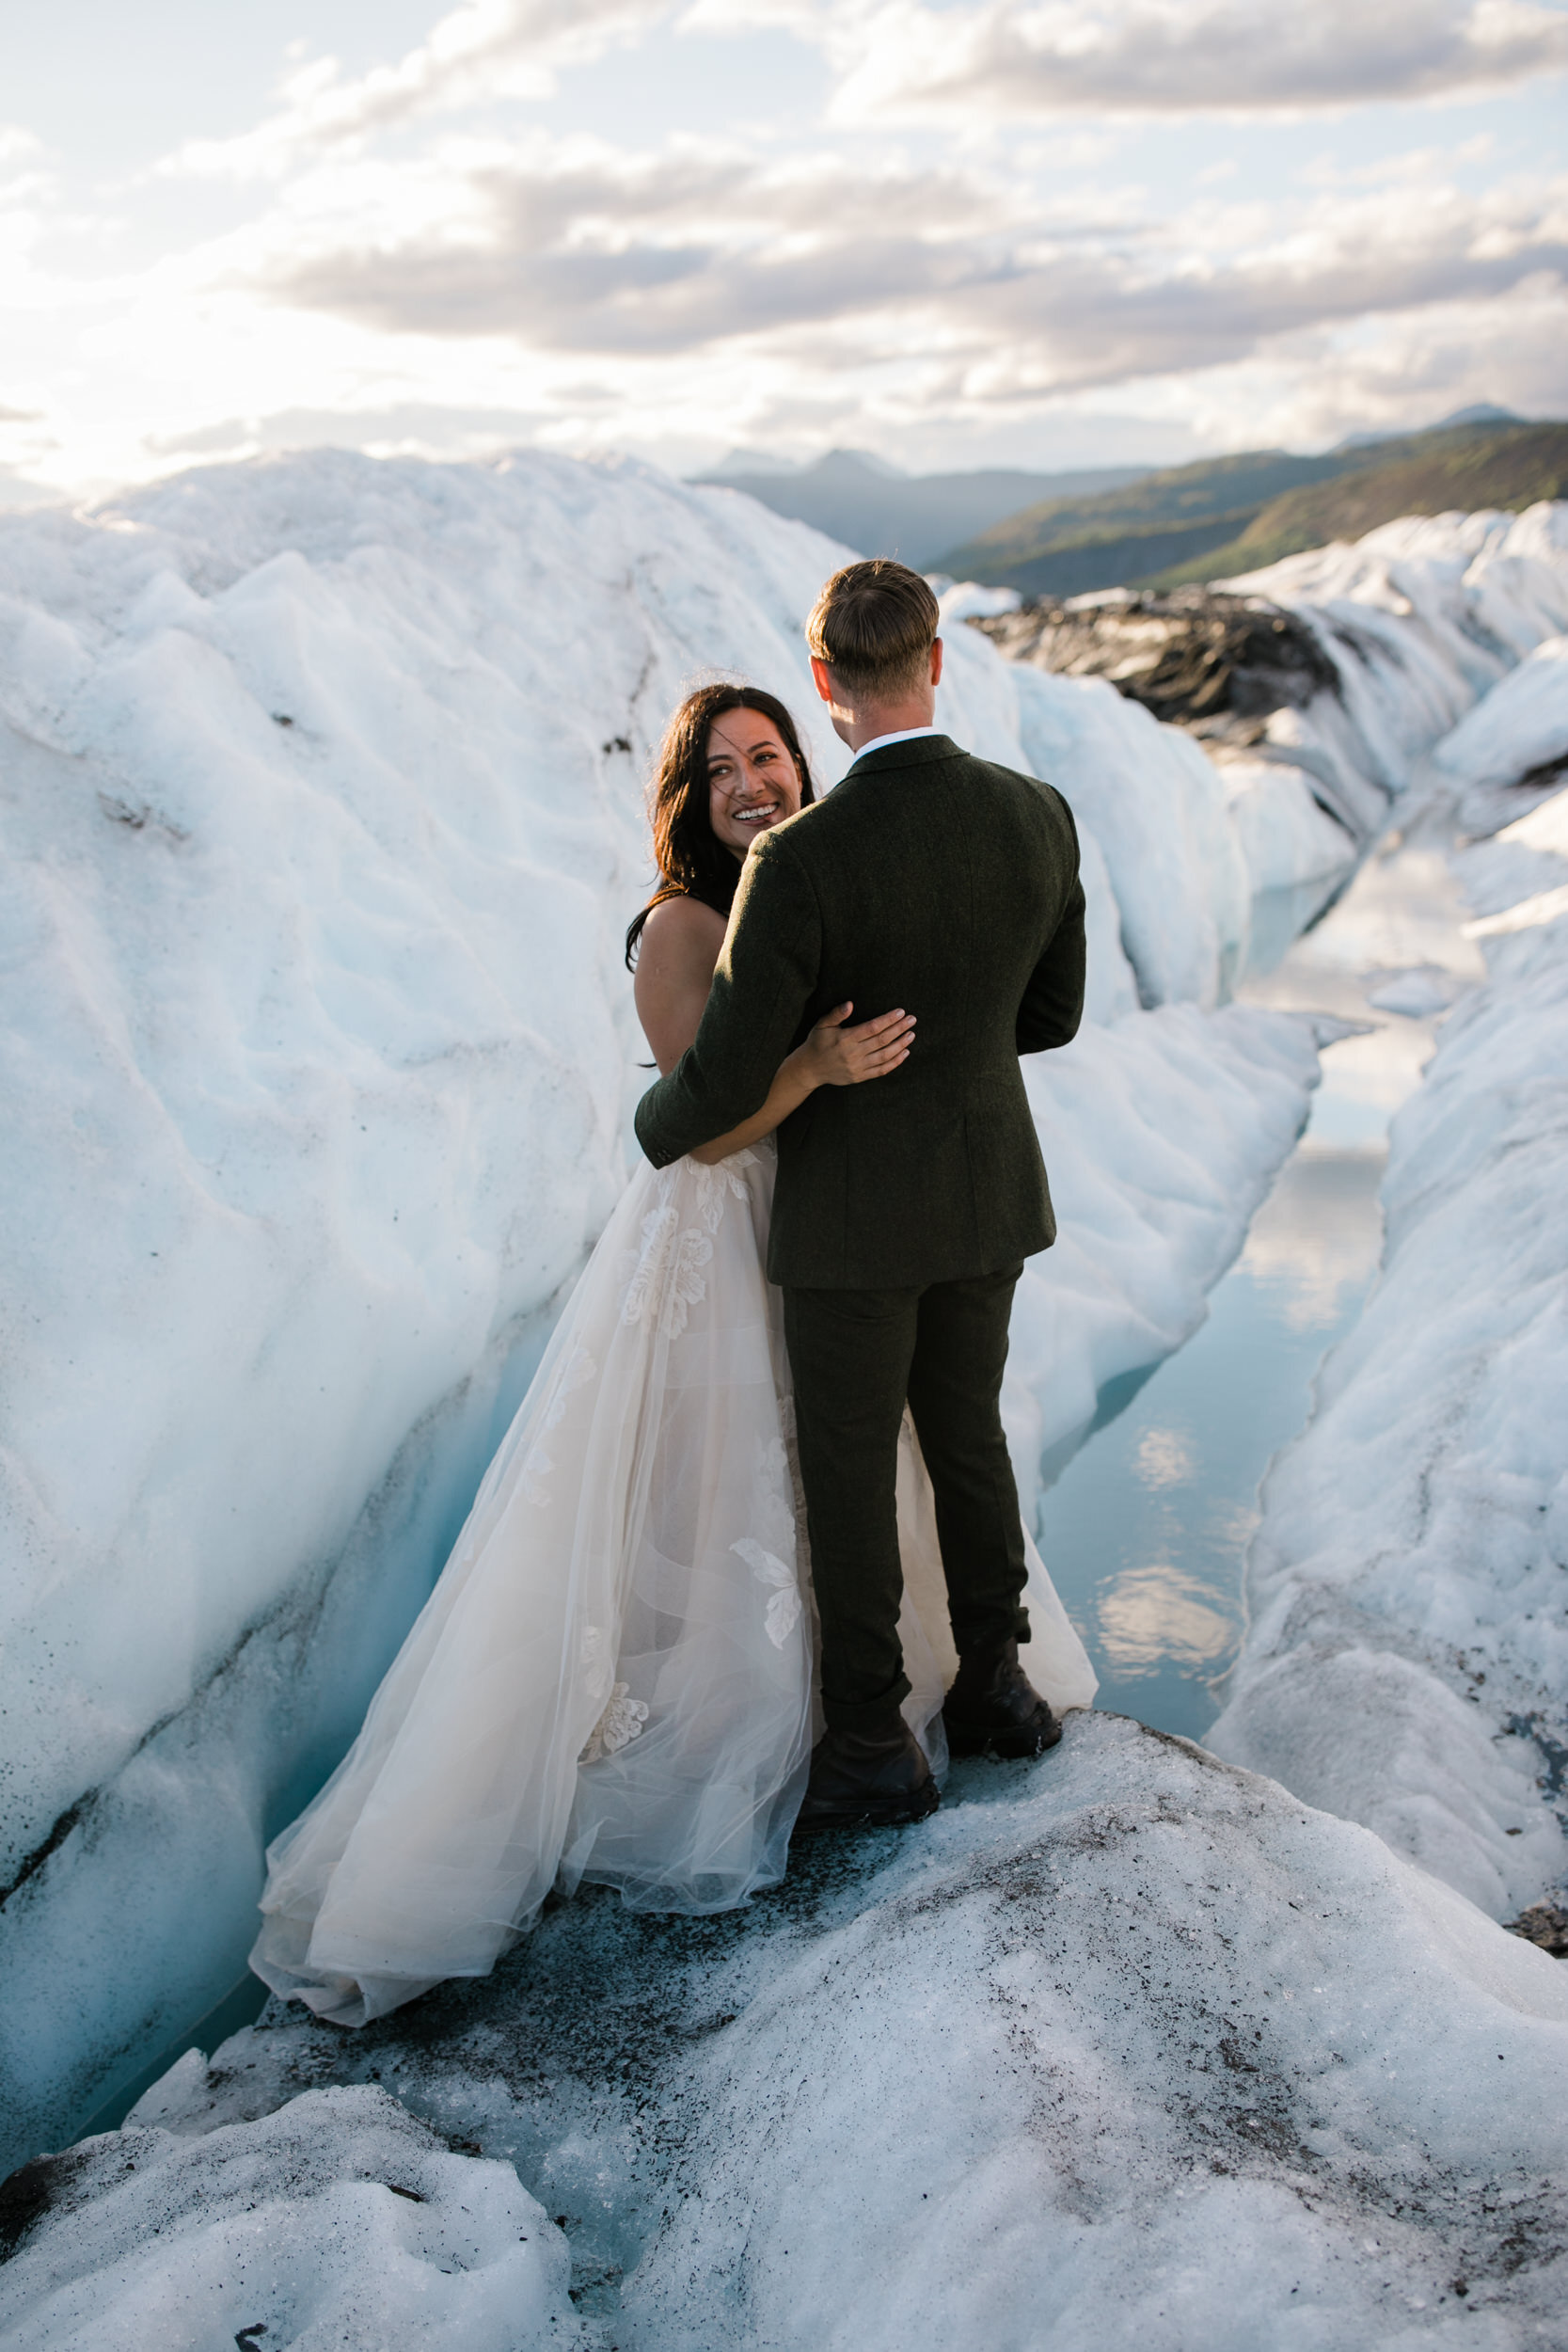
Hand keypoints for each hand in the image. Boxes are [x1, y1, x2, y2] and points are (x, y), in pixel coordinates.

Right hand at [796, 1002, 914, 1088]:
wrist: (809, 1069)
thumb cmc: (817, 1042)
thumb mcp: (822, 1025)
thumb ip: (836, 1014)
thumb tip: (850, 1004)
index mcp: (845, 1039)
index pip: (872, 1027)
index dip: (888, 1019)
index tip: (901, 1012)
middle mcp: (853, 1054)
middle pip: (882, 1040)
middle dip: (899, 1029)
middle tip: (912, 1020)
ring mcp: (857, 1067)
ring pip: (884, 1055)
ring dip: (900, 1045)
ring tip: (911, 1035)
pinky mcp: (860, 1077)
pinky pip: (882, 1070)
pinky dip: (895, 1062)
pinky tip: (905, 1052)